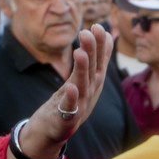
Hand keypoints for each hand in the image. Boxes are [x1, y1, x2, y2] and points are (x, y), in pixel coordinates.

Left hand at [6, 25, 111, 158]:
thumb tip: (105, 33)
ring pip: (82, 85)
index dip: (101, 44)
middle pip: (93, 69)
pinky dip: (71, 98)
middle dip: (93, 50)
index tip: (98, 26)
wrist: (53, 132)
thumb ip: (95, 57)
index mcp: (95, 82)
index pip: (100, 60)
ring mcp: (81, 106)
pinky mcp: (68, 119)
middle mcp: (91, 92)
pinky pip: (70, 108)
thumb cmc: (70, 102)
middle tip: (89, 31)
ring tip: (79, 52)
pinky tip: (70, 87)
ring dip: (83, 69)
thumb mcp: (85, 78)